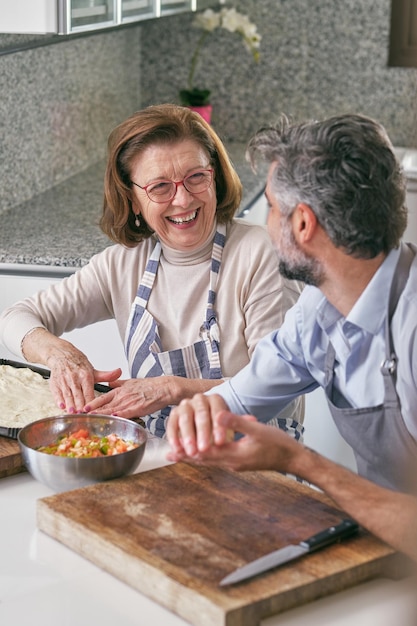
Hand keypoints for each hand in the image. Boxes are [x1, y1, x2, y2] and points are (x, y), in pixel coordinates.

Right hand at [21, 327, 121, 412]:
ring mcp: (64, 381)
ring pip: (68, 395)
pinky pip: (57, 393)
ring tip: (73, 413)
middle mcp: (74, 378)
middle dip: (80, 406)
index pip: (89, 392)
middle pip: (78, 395)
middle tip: (83, 415)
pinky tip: (62, 406)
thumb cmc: (78, 365)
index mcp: (85, 375)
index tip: (94, 410)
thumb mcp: (93, 370)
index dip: (91, 402)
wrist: (62, 354)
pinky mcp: (55, 383)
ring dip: (70, 405)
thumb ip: (106, 375)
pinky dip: (59, 400)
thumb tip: (119, 372)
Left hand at [84, 376, 171, 417]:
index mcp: (120, 390)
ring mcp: (129, 402)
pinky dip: (119, 415)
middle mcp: (122, 396)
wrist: (163, 388)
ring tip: (91, 418)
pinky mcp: (138, 407)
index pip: (103, 397)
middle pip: (104, 405)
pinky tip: (113, 417)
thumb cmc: (149, 387)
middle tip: (81, 415)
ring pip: (113, 409)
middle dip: (92, 410)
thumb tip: (109, 382)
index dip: (92, 403)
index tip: (82, 408)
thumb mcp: (131, 382)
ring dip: (101, 414)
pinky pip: (127, 412)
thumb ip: (118, 383)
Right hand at [167, 393, 236, 457]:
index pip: (218, 411)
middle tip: (204, 449)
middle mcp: (200, 399)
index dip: (219, 428)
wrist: (204, 427)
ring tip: (191, 453)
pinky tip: (178, 451)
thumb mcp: (224, 431)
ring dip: (188, 437)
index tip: (220, 443)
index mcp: (216, 400)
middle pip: (201, 414)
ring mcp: (185, 405)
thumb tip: (220, 444)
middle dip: (203, 433)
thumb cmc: (217, 430)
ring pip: (185, 419)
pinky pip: (172, 425)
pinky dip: (174, 438)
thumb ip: (222, 437)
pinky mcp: (174, 413)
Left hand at [167, 406, 301, 471]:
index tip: (173, 448)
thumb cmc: (278, 444)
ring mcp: (236, 464)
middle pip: (204, 460)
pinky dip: (207, 456)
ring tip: (180, 454)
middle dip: (187, 456)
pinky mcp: (240, 462)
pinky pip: (219, 460)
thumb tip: (218, 416)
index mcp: (234, 455)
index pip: (205, 453)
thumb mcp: (257, 430)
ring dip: (195, 457)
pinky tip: (205, 451)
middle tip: (169, 454)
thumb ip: (236, 423)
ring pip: (210, 461)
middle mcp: (232, 463)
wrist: (293, 459)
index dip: (188, 450)